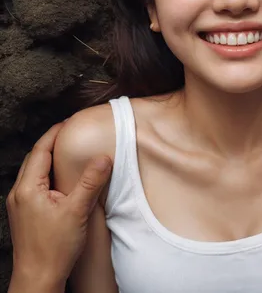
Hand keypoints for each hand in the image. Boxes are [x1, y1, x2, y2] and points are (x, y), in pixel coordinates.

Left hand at [7, 122, 111, 286]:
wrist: (38, 279)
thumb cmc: (54, 248)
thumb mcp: (76, 211)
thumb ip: (90, 182)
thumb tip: (103, 158)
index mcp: (28, 188)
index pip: (40, 150)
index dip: (55, 133)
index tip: (70, 123)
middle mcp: (19, 193)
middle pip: (35, 158)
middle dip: (51, 142)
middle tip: (71, 133)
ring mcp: (20, 204)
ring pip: (34, 171)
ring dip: (49, 158)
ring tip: (69, 151)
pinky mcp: (25, 213)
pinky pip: (35, 184)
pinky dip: (48, 173)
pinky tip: (63, 178)